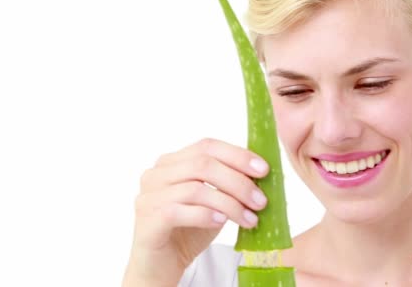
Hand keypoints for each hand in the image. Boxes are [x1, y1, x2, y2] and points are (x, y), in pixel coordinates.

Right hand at [122, 138, 268, 285]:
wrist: (161, 264)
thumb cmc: (188, 230)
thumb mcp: (213, 202)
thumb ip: (228, 184)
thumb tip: (261, 174)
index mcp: (172, 162)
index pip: (207, 146)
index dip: (238, 155)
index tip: (263, 170)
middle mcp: (156, 174)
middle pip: (203, 165)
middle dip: (238, 182)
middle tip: (260, 201)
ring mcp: (149, 196)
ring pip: (195, 189)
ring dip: (229, 203)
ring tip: (249, 219)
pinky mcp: (148, 220)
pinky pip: (179, 211)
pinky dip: (205, 215)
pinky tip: (222, 222)